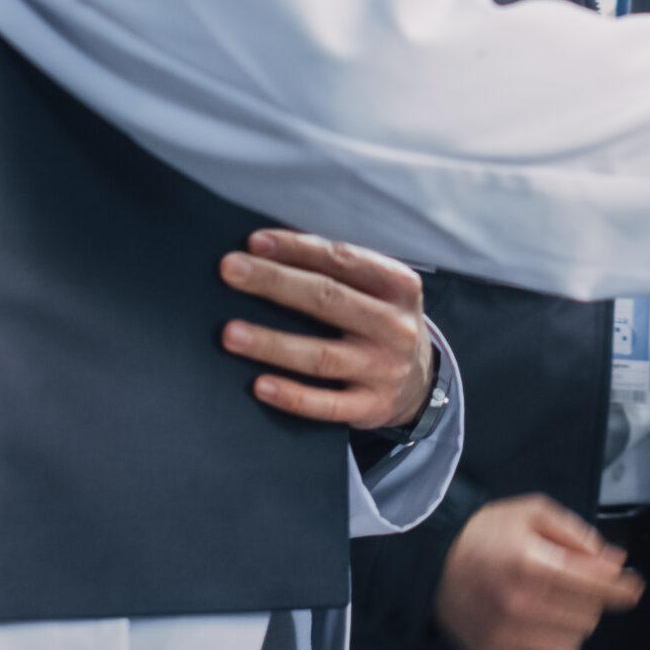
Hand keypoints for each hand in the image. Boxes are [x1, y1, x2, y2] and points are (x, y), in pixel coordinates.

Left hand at [219, 229, 434, 429]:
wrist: (419, 382)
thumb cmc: (381, 321)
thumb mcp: (381, 289)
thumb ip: (340, 269)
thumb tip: (272, 248)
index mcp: (399, 286)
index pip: (343, 260)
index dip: (297, 249)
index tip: (255, 242)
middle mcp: (396, 327)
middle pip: (328, 300)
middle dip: (274, 282)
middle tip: (230, 270)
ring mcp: (384, 370)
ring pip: (321, 356)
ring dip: (272, 343)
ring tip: (230, 333)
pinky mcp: (371, 407)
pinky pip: (326, 405)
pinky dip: (292, 396)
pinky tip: (259, 385)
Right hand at [435, 495, 642, 649]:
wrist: (433, 563)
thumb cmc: (484, 534)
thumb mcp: (532, 513)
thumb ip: (577, 535)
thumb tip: (614, 560)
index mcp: (530, 562)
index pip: (595, 583)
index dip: (622, 586)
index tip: (634, 586)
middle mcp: (519, 602)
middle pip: (589, 613)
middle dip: (593, 597)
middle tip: (580, 583)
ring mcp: (506, 633)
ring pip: (574, 640)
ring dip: (575, 621)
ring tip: (556, 601)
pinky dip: (557, 642)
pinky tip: (544, 622)